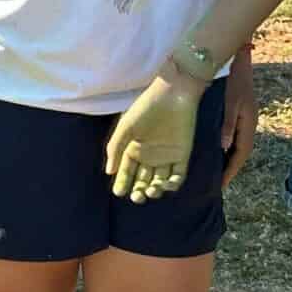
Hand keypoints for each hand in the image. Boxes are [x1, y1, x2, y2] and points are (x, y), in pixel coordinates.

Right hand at [104, 69, 201, 203]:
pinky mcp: (182, 155)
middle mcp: (149, 155)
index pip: (126, 171)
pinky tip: (165, 184)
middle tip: (136, 197)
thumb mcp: (126, 126)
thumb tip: (109, 171)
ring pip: (159, 181)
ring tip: (150, 190)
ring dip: (155, 189)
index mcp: (133, 148)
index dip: (122, 183)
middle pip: (142, 180)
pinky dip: (173, 184)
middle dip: (138, 192)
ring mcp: (166, 156)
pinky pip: (178, 175)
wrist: (173, 94)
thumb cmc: (146, 107)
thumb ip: (116, 148)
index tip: (118, 192)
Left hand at [220, 57, 255, 189]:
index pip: (240, 155)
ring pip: (235, 146)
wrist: (240, 61)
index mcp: (248, 126)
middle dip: (228, 169)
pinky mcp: (238, 114)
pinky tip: (214, 149)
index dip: (230, 171)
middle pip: (238, 154)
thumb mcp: (231, 104)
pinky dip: (224, 146)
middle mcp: (248, 126)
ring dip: (226, 159)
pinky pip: (232, 136)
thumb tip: (225, 148)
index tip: (220, 185)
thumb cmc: (234, 81)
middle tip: (215, 184)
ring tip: (213, 172)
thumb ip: (228, 126)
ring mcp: (244, 120)